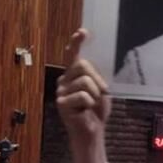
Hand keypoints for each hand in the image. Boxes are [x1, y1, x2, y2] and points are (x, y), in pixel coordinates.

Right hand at [56, 29, 111, 162]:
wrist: (92, 130)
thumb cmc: (96, 110)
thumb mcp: (100, 89)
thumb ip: (95, 76)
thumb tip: (92, 67)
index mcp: (73, 74)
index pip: (72, 55)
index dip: (76, 42)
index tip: (82, 32)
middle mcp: (64, 79)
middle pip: (83, 65)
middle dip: (98, 79)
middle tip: (101, 93)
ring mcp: (61, 91)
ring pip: (85, 81)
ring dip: (95, 94)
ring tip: (91, 104)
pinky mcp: (61, 102)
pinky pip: (83, 96)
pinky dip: (90, 104)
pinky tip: (84, 111)